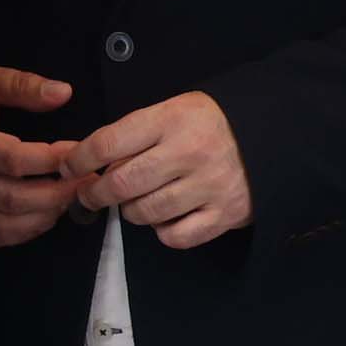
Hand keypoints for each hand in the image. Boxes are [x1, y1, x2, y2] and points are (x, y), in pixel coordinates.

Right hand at [0, 60, 77, 246]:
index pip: (12, 159)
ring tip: (69, 200)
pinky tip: (43, 217)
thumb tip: (63, 92)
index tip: (78, 153)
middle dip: (56, 193)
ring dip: (43, 216)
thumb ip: (21, 86)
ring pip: (4, 223)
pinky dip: (23, 233)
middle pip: (12, 197)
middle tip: (87, 183)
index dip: (50, 159)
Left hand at [76, 92, 250, 247]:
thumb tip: (91, 161)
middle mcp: (188, 152)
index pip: (108, 143)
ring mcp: (208, 186)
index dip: (79, 160)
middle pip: (121, 184)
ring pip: (145, 213)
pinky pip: (175, 236)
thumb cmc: (212, 123)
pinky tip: (166, 217)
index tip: (70, 168)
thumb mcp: (175, 109)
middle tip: (91, 195)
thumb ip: (137, 133)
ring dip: (131, 211)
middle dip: (96, 194)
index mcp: (171, 119)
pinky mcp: (225, 214)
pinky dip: (163, 231)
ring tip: (136, 201)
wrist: (274, 134)